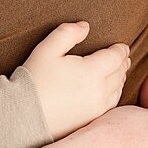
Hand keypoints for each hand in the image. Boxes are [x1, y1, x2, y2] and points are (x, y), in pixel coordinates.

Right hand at [22, 22, 128, 139]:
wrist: (24, 116)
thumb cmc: (35, 80)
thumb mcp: (47, 50)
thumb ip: (68, 33)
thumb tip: (86, 27)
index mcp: (91, 72)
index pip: (115, 57)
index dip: (120, 50)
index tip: (122, 46)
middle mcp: (99, 92)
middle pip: (119, 73)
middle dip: (122, 62)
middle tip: (123, 57)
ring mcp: (97, 109)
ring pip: (118, 89)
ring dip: (120, 78)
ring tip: (118, 70)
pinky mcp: (92, 120)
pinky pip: (111, 104)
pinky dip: (115, 93)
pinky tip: (110, 89)